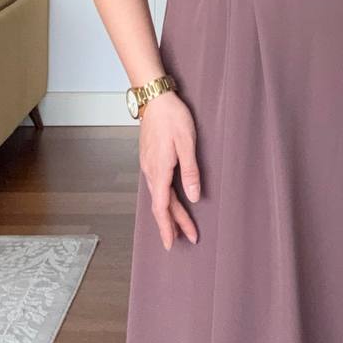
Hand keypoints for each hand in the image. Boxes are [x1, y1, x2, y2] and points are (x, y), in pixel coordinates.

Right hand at [139, 91, 200, 249]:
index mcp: (160, 170)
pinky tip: (169, 200)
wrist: (155, 98)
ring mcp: (148, 164)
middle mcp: (151, 171)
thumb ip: (190, 171)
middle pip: (161, 205)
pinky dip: (164, 198)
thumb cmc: (173, 117)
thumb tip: (193, 197)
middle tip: (188, 238)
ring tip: (179, 226)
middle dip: (174, 223)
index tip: (172, 244)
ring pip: (158, 195)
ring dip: (169, 212)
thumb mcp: (187, 143)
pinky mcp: (150, 158)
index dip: (168, 227)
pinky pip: (157, 185)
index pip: (161, 207)